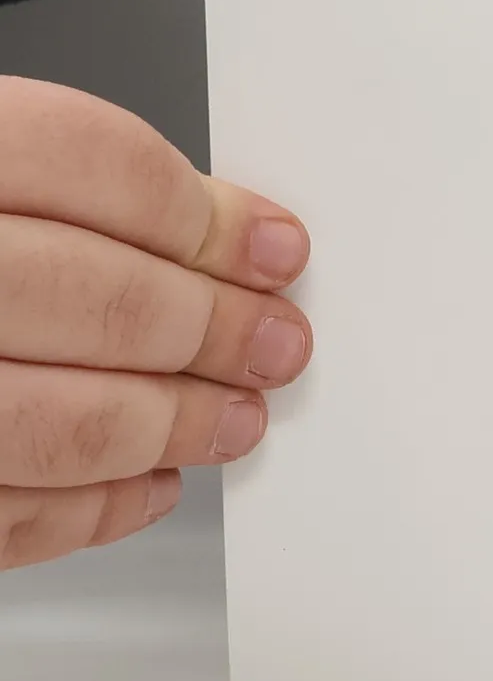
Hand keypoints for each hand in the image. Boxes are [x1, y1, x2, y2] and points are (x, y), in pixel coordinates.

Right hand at [0, 77, 311, 571]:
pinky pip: (1, 517)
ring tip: (230, 416)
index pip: (93, 163)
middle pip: (99, 297)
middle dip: (216, 331)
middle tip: (276, 345)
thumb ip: (58, 186)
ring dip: (172, 426)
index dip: (205, 216)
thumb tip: (223, 235)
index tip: (273, 250)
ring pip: (58, 422)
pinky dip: (89, 510)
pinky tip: (143, 483)